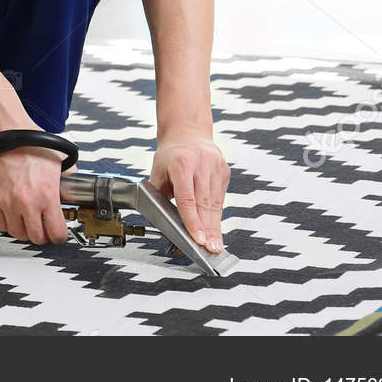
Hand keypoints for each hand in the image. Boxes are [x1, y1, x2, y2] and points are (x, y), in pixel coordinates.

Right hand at [0, 129, 68, 244]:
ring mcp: (7, 202)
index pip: (56, 233)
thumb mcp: (57, 159)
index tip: (59, 232)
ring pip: (17, 233)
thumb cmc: (27, 140)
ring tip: (28, 222)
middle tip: (44, 228)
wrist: (2, 131)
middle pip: (36, 238)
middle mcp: (26, 203)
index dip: (59, 236)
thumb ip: (68, 178)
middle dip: (42, 235)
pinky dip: (7, 223)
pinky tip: (12, 215)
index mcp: (46, 195)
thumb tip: (72, 188)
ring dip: (24, 231)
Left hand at [150, 133, 228, 254]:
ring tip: (215, 246)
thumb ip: (157, 196)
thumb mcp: (158, 172)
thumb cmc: (171, 154)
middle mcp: (201, 164)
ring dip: (215, 227)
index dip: (193, 221)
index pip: (188, 198)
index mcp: (181, 164)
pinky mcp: (224, 171)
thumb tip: (157, 222)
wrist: (187, 132)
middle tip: (211, 250)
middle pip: (204, 204)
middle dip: (208, 230)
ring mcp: (215, 167)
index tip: (197, 238)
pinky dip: (217, 215)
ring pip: (215, 203)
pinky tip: (216, 229)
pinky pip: (220, 198)